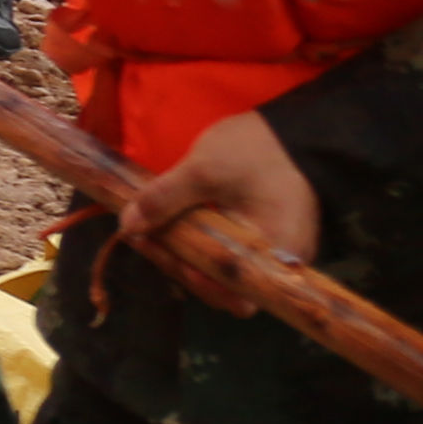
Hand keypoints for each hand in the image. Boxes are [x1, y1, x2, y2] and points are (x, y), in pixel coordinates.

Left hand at [123, 107, 319, 268]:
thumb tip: (128, 227)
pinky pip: (226, 253)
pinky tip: (169, 226)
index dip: (192, 278)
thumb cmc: (257, 151)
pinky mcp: (261, 240)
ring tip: (147, 229)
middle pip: (223, 285)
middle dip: (178, 263)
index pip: (233, 294)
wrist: (294, 129)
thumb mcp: (204, 171)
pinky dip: (197, 244)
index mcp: (275, 255)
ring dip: (183, 254)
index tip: (156, 247)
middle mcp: (278, 265)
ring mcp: (271, 254)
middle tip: (140, 235)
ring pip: (220, 269)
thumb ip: (165, 199)